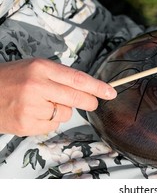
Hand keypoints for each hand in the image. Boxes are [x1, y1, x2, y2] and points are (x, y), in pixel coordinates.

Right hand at [0, 58, 116, 135]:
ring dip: (61, 111)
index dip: (98, 87)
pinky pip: (52, 126)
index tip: (111, 92)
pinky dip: (48, 121)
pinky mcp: (26, 124)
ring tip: (42, 103)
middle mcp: (37, 86)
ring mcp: (30, 107)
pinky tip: (34, 113)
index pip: (78, 79)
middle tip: (92, 103)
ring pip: (65, 114)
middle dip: (89, 102)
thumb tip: (87, 88)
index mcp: (41, 68)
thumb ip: (60, 76)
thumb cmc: (10, 78)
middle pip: (77, 98)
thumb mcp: (35, 67)